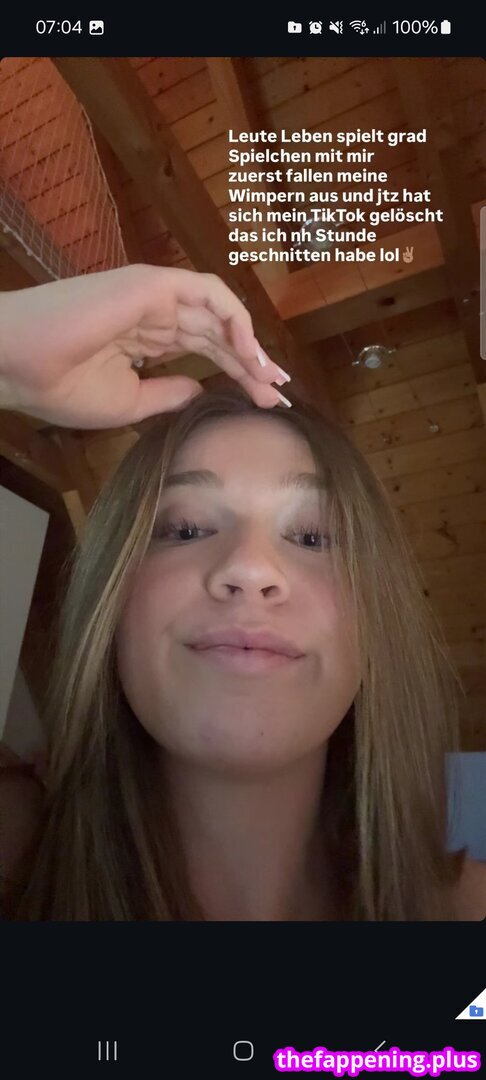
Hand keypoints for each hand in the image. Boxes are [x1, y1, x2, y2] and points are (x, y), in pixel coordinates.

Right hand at [0, 264, 290, 428]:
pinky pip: (209, 294)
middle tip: (280, 396)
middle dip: (253, 364)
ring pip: (219, 314)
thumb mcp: (128, 403)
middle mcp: (155, 312)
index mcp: (146, 336)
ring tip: (271, 380)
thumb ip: (168, 393)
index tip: (265, 402)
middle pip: (219, 334)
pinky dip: (236, 319)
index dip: (238, 373)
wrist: (20, 367)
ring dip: (250, 345)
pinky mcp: (152, 284)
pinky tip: (251, 353)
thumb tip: (202, 389)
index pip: (205, 350)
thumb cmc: (60, 386)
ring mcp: (154, 295)